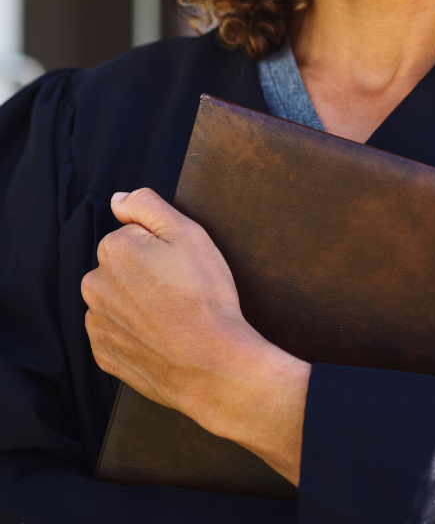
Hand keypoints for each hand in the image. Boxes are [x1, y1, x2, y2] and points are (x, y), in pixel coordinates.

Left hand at [82, 187, 309, 483]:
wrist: (211, 365)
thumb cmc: (205, 296)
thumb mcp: (188, 233)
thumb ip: (147, 205)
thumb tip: (118, 200)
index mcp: (113, 249)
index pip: (132, 236)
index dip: (161, 248)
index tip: (181, 265)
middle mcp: (94, 284)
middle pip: (120, 267)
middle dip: (144, 273)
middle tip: (180, 289)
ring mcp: (97, 323)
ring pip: (117, 300)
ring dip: (137, 303)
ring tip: (173, 315)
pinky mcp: (103, 355)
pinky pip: (116, 333)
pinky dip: (134, 333)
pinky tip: (161, 337)